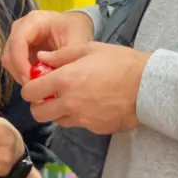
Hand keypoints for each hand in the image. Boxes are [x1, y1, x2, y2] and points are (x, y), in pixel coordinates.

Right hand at [2, 10, 93, 84]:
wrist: (74, 26)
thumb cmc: (76, 30)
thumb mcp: (76, 43)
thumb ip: (63, 58)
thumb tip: (46, 75)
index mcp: (34, 21)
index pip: (18, 41)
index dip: (20, 63)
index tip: (30, 82)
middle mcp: (20, 27)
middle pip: (10, 53)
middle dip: (20, 72)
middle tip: (35, 88)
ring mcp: (17, 37)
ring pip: (9, 61)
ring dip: (20, 75)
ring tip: (38, 85)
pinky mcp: (18, 48)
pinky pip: (14, 64)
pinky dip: (23, 74)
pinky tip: (37, 80)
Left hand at [21, 43, 150, 134]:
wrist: (148, 86)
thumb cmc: (120, 62)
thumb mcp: (89, 49)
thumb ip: (61, 55)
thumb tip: (41, 58)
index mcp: (64, 80)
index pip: (30, 92)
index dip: (30, 88)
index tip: (36, 84)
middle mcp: (69, 103)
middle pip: (38, 113)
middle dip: (39, 104)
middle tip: (49, 95)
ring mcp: (82, 118)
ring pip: (56, 121)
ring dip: (57, 111)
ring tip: (71, 98)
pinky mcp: (95, 128)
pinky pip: (77, 124)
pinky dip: (77, 116)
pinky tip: (90, 104)